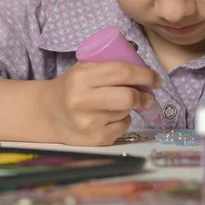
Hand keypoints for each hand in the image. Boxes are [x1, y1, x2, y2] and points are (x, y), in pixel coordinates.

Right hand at [43, 61, 161, 145]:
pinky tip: (109, 117)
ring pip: (126, 112)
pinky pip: (123, 127)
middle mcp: (83, 101)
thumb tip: (143, 66)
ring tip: (116, 104)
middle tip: (149, 95)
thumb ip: (109, 64)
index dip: (144, 74)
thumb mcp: (84, 68)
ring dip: (130, 107)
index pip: (122, 72)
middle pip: (128, 97)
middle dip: (144, 95)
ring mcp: (89, 123)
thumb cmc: (72, 87)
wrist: (49, 113)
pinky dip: (122, 120)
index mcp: (81, 77)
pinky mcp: (96, 140)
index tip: (156, 78)